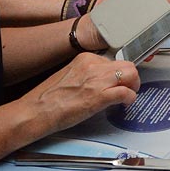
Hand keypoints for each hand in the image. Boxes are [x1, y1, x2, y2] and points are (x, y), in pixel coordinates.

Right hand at [22, 53, 138, 134]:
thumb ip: (88, 74)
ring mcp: (97, 80)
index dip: (119, 72)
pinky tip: (125, 104)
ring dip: (133, 86)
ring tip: (129, 95)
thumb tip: (102, 80)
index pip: (113, 60)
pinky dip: (130, 98)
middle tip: (130, 88)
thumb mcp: (71, 76)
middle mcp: (93, 65)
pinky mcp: (99, 96)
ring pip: (130, 75)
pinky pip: (126, 93)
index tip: (120, 80)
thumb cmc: (48, 99)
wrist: (35, 111)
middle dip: (131, 77)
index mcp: (85, 58)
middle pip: (126, 65)